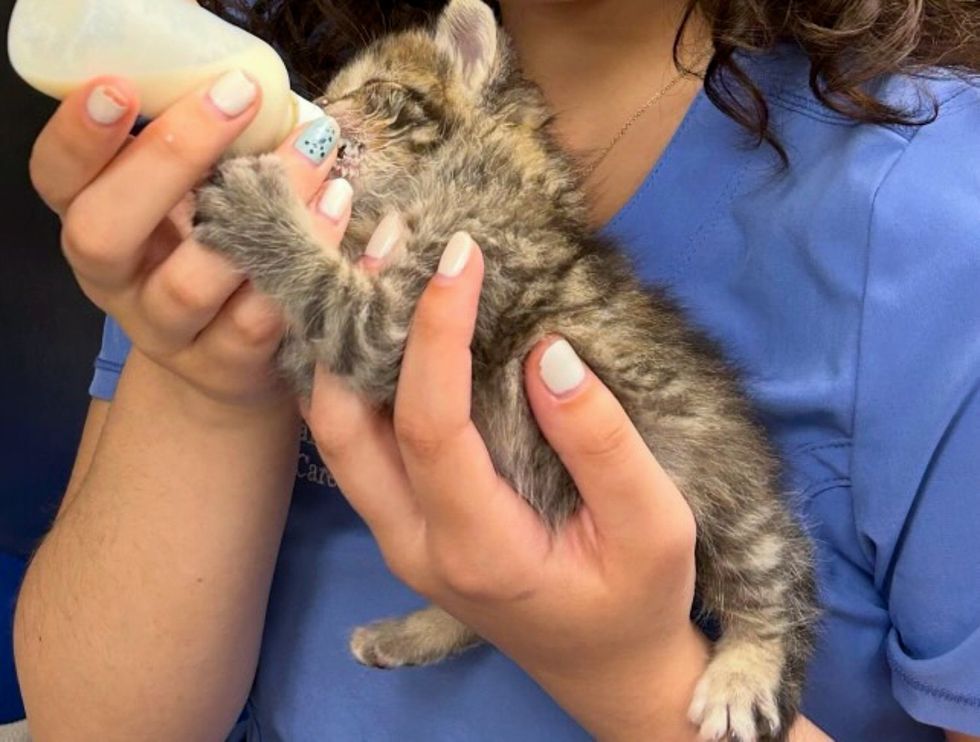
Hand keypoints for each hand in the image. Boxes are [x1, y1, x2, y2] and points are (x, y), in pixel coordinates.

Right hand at [31, 73, 348, 410]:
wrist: (228, 355)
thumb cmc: (211, 248)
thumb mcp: (189, 198)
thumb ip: (199, 154)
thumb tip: (248, 88)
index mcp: (93, 222)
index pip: (57, 179)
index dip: (78, 137)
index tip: (118, 87)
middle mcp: (116, 281)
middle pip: (105, 232)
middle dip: (167, 160)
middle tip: (235, 101)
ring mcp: (167, 331)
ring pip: (191, 284)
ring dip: (258, 214)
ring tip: (314, 153)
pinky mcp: (224, 365)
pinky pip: (257, 321)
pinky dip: (301, 263)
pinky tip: (335, 209)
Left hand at [305, 235, 708, 738]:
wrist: (607, 671)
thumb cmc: (639, 602)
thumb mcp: (655, 529)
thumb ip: (603, 443)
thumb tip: (548, 352)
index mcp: (477, 548)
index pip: (430, 425)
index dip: (437, 333)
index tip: (459, 256)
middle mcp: (414, 543)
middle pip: (344, 426)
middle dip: (354, 327)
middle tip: (384, 245)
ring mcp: (399, 536)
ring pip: (337, 434)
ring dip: (343, 347)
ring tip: (373, 267)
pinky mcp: (405, 522)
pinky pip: (358, 442)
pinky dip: (357, 376)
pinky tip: (382, 322)